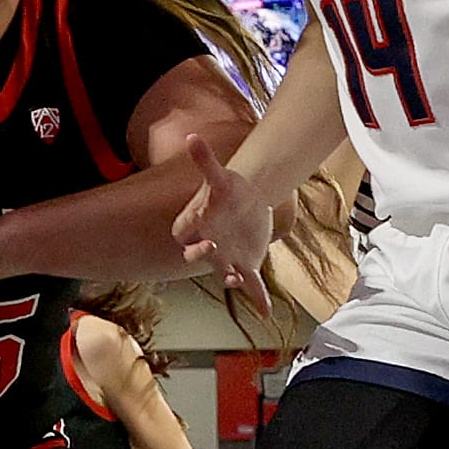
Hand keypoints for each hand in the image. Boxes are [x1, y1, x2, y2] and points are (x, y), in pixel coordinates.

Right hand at [172, 137, 273, 314]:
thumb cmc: (228, 190)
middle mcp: (208, 245)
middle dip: (200, 253)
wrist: (248, 203)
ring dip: (229, 277)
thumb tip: (191, 137)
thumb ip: (204, 160)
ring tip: (236, 279)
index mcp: (196, 224)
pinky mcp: (246, 266)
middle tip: (210, 247)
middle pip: (195, 255)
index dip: (186, 231)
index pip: (182, 231)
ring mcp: (227, 258)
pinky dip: (258, 299)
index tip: (192, 226)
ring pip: (223, 273)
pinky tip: (266, 312)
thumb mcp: (219, 176)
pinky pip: (250, 286)